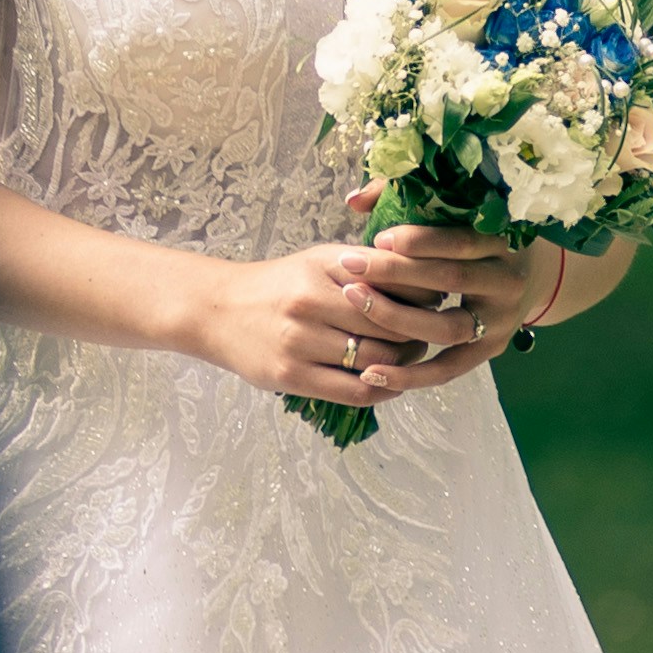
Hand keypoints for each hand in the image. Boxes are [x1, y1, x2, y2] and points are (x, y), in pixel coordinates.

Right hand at [188, 239, 458, 408]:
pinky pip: (353, 391)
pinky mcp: (290, 376)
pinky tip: (387, 382)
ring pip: (375, 360)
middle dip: (417, 333)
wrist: (217, 310)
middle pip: (390, 325)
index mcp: (323, 267)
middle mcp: (310, 302)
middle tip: (427, 335)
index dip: (424, 297)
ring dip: (402, 364)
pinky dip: (380, 390)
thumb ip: (368, 267)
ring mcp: (298, 341)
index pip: (394, 284)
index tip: (434, 303)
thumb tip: (428, 283)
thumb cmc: (280, 284)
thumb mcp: (320, 261)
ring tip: (407, 358)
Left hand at [339, 207, 549, 394]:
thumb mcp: (457, 213)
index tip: (378, 238)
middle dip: (396, 273)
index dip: (419, 240)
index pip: (461, 240)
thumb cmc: (477, 237)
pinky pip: (448, 369)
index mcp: (504, 241)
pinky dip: (411, 374)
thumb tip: (353, 201)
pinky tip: (371, 372)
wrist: (531, 276)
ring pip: (448, 327)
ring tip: (355, 304)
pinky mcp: (490, 351)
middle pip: (451, 279)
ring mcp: (501, 322)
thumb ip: (407, 198)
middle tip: (350, 266)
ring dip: (397, 319)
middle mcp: (508, 282)